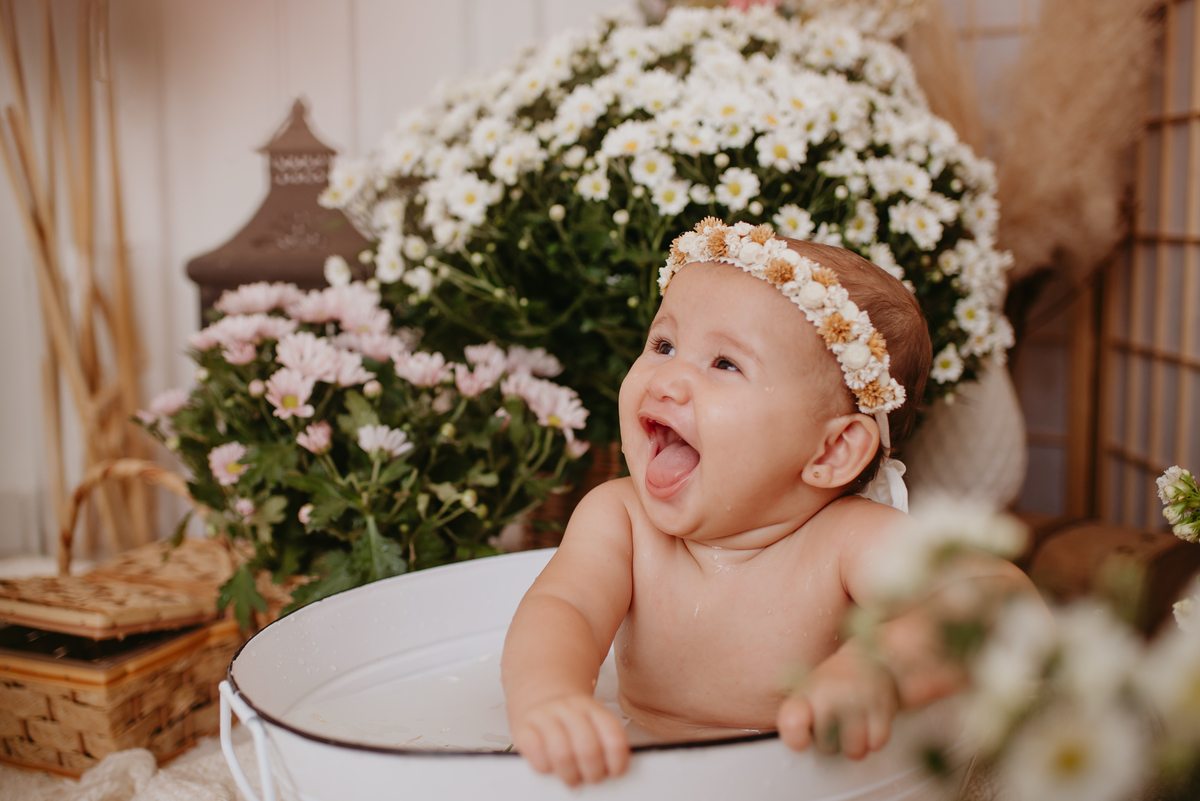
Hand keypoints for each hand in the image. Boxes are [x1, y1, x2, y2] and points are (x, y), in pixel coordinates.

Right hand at [511, 693, 629, 786]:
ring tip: (572, 778)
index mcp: (593, 708)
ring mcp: (544, 715)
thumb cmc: (570, 719)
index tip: (615, 772)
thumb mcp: (592, 720)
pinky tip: (550, 767)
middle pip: (588, 749)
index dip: (618, 761)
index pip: (613, 736)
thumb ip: (603, 741)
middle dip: (593, 773)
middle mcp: (569, 708)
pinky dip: (544, 767)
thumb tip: (611, 773)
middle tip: (592, 779)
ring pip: (562, 754)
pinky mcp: (522, 726)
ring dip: (570, 775)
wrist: (542, 691)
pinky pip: (535, 754)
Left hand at [777, 644, 898, 759]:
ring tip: (853, 725)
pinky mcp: (882, 707)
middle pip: (827, 748)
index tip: (802, 742)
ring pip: (854, 751)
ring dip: (855, 745)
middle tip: (836, 722)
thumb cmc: (833, 685)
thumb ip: (797, 720)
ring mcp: (857, 700)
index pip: (793, 722)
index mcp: (806, 693)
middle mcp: (830, 695)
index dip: (796, 738)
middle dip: (833, 742)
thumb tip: (799, 746)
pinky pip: (876, 744)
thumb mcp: (807, 695)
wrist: (870, 661)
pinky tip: (869, 724)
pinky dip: (874, 740)